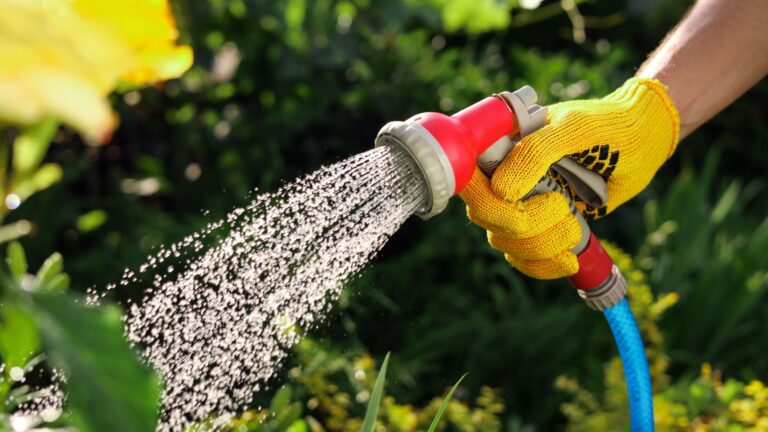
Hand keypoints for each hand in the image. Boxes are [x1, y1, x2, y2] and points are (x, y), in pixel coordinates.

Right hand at [460, 77, 679, 278]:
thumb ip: (535, 152)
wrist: (644, 141)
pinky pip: (523, 258)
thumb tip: (501, 192)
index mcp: (502, 146)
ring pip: (504, 241)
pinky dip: (542, 266)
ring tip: (575, 226)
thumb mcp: (574, 128)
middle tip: (563, 206)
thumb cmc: (610, 125)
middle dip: (524, 223)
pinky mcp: (541, 228)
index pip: (470, 180)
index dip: (482, 197)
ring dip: (540, 245)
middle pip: (486, 215)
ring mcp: (521, 203)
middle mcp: (504, 176)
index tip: (513, 202)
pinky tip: (568, 259)